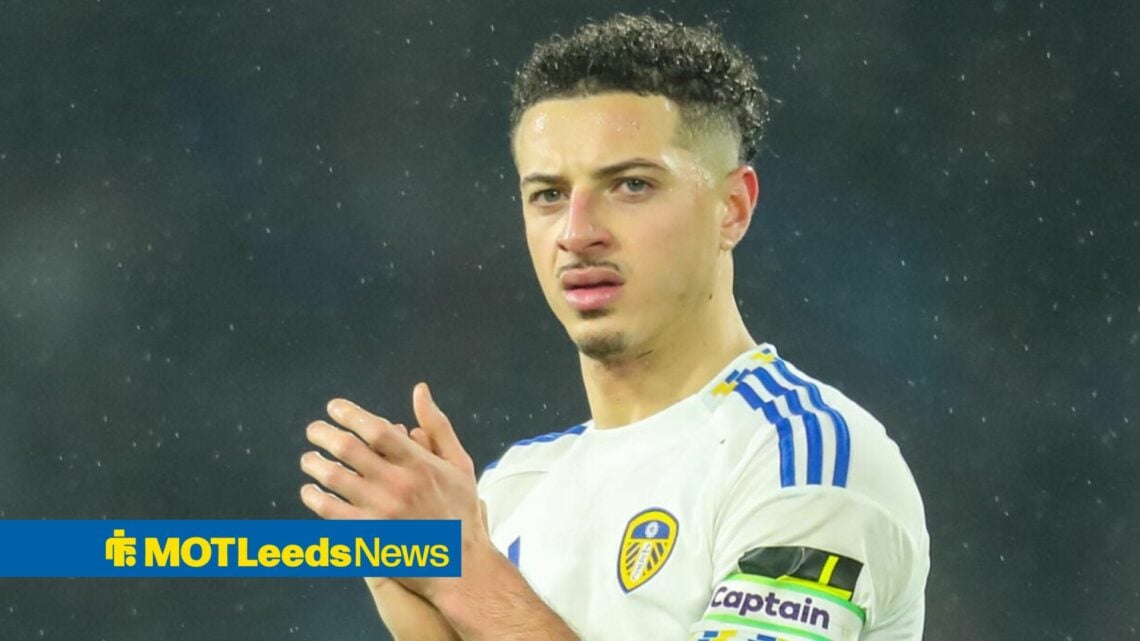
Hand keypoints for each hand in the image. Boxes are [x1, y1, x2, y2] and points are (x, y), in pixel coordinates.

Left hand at [299, 382, 486, 600]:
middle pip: (348, 449)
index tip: (334, 408)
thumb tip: (419, 390)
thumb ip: (437, 426)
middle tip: (313, 430)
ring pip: (334, 478)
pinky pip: (331, 512)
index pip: (376, 429)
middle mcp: (398, 484)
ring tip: (308, 458)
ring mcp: (381, 511)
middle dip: (323, 434)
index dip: (350, 414)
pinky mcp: (369, 536)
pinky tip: (310, 491)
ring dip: (314, 463)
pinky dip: (315, 498)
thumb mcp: (459, 463)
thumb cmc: (461, 510)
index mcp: (419, 463)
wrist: (462, 565)